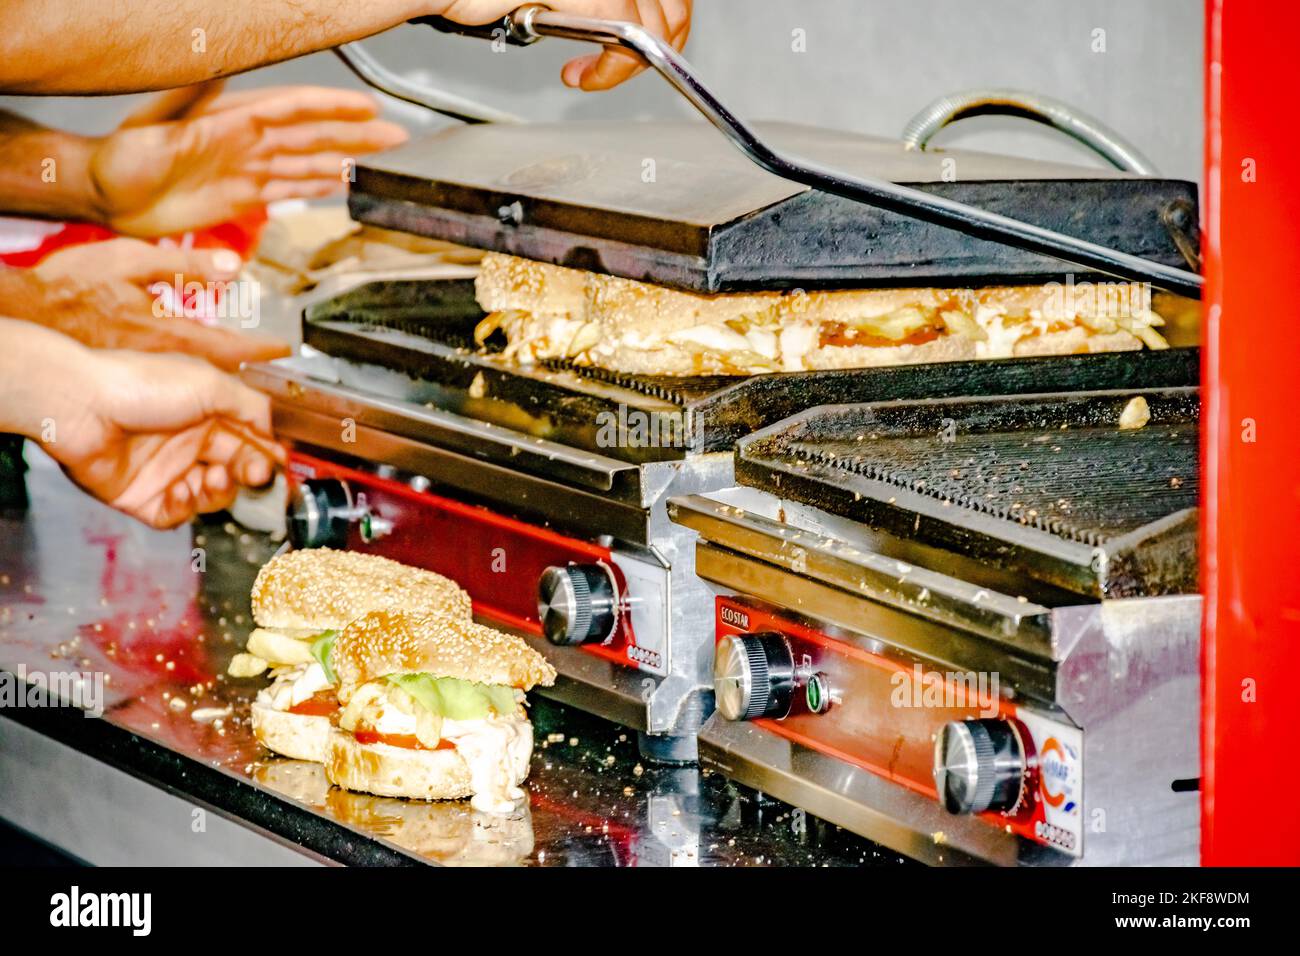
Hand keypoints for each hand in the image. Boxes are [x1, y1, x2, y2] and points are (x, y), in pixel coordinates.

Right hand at [24, 238, 289, 371]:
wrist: (20, 314)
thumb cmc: (70, 286)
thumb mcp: (130, 259)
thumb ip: (184, 265)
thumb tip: (232, 267)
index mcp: (168, 333)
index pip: (230, 348)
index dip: (261, 351)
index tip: (283, 350)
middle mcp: (161, 360)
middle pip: (218, 374)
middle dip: (249, 373)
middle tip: (273, 368)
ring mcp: (144, 372)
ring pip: (197, 383)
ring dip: (225, 381)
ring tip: (248, 375)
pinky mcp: (127, 375)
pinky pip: (172, 383)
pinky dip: (194, 381)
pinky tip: (199, 373)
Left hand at [38, 346, 284, 529]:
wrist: (81, 405)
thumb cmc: (141, 384)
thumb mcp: (211, 383)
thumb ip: (252, 406)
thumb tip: (272, 432)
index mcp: (205, 413)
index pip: (247, 440)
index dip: (264, 453)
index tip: (276, 462)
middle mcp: (187, 442)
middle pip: (234, 470)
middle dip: (249, 474)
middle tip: (254, 474)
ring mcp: (165, 471)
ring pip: (210, 495)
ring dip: (219, 491)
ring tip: (212, 477)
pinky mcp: (142, 496)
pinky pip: (176, 515)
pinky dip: (186, 507)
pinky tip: (182, 489)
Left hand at [88, 83, 407, 236]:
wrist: (109, 197)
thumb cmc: (122, 158)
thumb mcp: (152, 124)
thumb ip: (186, 97)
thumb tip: (212, 68)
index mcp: (232, 119)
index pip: (292, 109)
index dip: (331, 108)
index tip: (367, 108)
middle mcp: (247, 142)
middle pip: (312, 136)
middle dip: (355, 135)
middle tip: (396, 138)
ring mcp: (249, 169)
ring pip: (308, 162)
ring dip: (345, 160)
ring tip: (382, 160)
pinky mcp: (244, 196)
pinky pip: (290, 189)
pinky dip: (318, 187)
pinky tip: (342, 184)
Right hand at [435, 1, 691, 89]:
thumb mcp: (563, 0)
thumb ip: (598, 6)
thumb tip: (627, 31)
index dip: (667, 25)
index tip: (643, 53)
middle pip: (670, 5)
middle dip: (654, 50)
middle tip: (618, 71)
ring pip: (650, 26)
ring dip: (626, 67)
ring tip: (592, 76)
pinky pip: (619, 37)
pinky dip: (608, 71)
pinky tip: (582, 77)